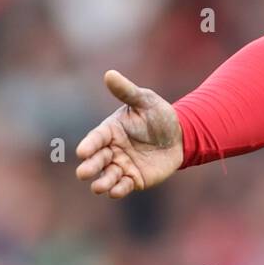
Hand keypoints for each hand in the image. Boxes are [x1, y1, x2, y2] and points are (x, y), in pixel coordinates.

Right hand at [75, 70, 183, 198]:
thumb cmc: (159, 115)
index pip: (95, 138)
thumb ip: (126, 91)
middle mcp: (112, 150)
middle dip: (90, 166)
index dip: (88, 145)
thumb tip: (109, 74)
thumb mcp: (145, 100)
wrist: (181, 135)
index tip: (82, 152)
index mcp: (110, 131)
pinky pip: (124, 186)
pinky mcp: (135, 179)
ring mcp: (122, 166)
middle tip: (83, 172)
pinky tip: (117, 190)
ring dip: (102, 182)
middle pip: (97, 160)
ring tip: (99, 186)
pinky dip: (118, 189)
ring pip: (107, 176)